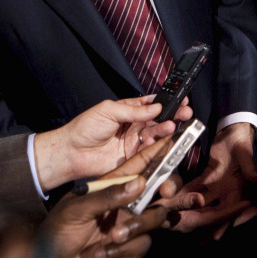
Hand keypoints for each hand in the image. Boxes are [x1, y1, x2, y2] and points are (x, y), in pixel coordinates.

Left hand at [0, 138, 177, 257]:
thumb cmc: (54, 234)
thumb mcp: (75, 209)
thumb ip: (107, 195)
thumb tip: (139, 183)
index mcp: (112, 187)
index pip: (140, 165)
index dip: (158, 153)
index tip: (175, 142)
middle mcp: (125, 204)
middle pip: (159, 189)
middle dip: (167, 187)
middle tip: (165, 192)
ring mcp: (129, 226)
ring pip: (156, 216)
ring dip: (138, 225)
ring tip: (113, 236)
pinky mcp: (131, 251)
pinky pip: (143, 244)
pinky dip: (124, 248)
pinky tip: (101, 253)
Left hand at [34, 96, 192, 190]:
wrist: (71, 153)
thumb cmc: (85, 127)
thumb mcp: (109, 111)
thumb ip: (134, 110)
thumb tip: (156, 107)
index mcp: (129, 110)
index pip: (152, 104)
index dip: (167, 102)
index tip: (180, 100)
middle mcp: (134, 125)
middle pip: (159, 119)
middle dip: (173, 116)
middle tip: (184, 113)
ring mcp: (135, 141)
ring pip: (156, 134)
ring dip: (166, 129)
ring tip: (171, 126)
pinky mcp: (133, 157)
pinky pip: (149, 151)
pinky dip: (157, 146)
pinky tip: (160, 140)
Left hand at [159, 122, 256, 234]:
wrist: (235, 130)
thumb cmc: (242, 142)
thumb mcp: (246, 154)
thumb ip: (249, 167)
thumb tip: (256, 179)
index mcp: (238, 188)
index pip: (231, 209)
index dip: (224, 222)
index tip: (215, 236)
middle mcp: (226, 190)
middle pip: (213, 210)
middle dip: (201, 221)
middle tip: (187, 233)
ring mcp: (216, 184)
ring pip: (202, 200)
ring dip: (190, 207)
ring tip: (176, 217)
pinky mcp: (207, 176)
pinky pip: (195, 186)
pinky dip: (186, 191)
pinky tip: (173, 197)